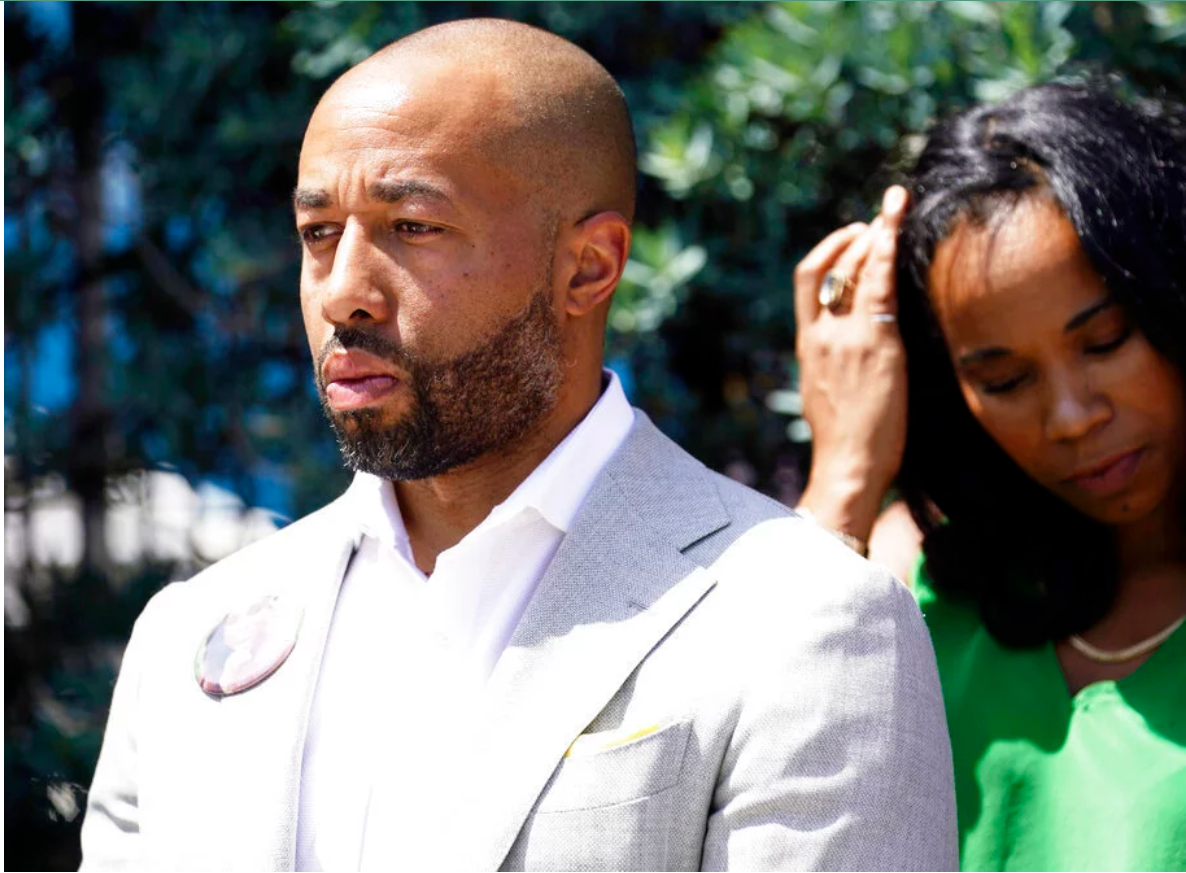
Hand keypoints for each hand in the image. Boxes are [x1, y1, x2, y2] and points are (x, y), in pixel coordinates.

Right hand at [794, 187, 908, 542]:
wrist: (847, 464)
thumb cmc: (844, 442)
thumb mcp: (827, 395)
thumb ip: (834, 366)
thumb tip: (851, 358)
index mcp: (807, 345)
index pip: (808, 282)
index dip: (828, 252)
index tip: (851, 236)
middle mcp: (821, 333)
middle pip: (828, 268)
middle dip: (854, 237)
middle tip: (880, 218)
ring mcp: (846, 336)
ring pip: (853, 269)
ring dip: (874, 234)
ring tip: (894, 211)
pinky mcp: (875, 344)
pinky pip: (878, 285)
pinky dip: (886, 252)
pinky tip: (897, 229)